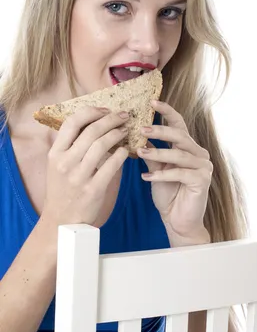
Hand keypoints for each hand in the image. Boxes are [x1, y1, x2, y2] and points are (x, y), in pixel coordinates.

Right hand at [41, 107, 128, 226]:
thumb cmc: (63, 190)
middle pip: (91, 131)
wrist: (61, 222)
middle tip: (123, 115)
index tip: (105, 109)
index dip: (91, 112)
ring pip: (102, 145)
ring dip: (117, 133)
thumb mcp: (57, 166)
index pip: (72, 122)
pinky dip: (120, 154)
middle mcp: (65, 163)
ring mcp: (79, 176)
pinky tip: (125, 150)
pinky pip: (111, 166)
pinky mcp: (93, 189)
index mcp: (55, 154)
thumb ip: (70, 146)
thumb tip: (92, 123)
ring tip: (126, 130)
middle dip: (110, 119)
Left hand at [137, 101, 212, 242]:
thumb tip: (137, 136)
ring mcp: (203, 167)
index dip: (167, 112)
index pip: (179, 124)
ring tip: (140, 153)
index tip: (151, 102)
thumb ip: (150, 153)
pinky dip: (162, 174)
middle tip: (141, 129)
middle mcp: (199, 154)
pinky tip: (146, 177)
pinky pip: (181, 173)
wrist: (178, 221)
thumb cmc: (168, 194)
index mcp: (188, 148)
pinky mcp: (202, 180)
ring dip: (158, 153)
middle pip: (180, 136)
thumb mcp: (156, 170)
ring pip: (179, 154)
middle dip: (160, 131)